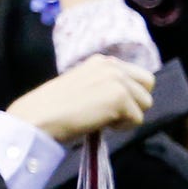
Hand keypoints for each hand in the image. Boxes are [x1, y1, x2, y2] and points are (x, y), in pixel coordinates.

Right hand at [6, 56, 155, 145]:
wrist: (39, 116)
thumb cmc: (57, 107)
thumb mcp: (85, 85)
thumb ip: (107, 84)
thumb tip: (130, 97)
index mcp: (103, 61)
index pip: (139, 75)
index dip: (131, 93)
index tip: (110, 104)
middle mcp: (112, 65)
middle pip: (148, 85)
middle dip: (136, 102)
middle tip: (113, 113)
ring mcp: (117, 79)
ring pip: (145, 103)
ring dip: (129, 116)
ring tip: (103, 118)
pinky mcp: (119, 97)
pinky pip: (137, 119)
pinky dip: (122, 127)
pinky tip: (100, 123)